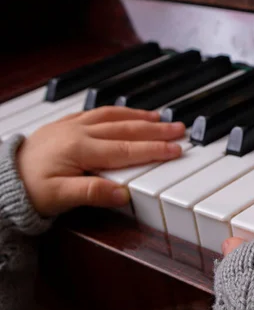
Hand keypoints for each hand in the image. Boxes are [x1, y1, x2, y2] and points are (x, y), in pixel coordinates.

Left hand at [16, 106, 185, 216]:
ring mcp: (72, 125)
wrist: (1, 178)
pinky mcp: (66, 124)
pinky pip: (98, 111)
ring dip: (140, 116)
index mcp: (80, 149)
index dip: (154, 149)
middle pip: (126, 128)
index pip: (126, 149)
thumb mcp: (58, 197)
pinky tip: (128, 113)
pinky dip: (118, 111)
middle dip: (156, 129)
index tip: (176, 150)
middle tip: (179, 129)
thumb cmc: (28, 190)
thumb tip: (122, 194)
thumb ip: (91, 193)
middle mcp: (79, 132)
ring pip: (113, 115)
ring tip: (161, 118)